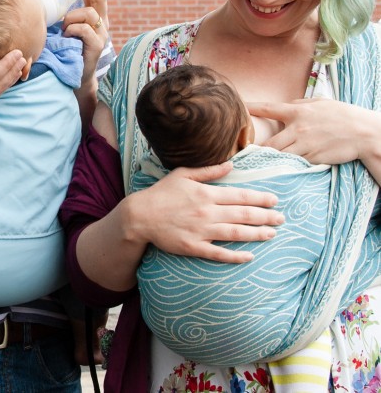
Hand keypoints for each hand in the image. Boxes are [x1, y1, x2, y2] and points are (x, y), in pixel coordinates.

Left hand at [61, 0, 108, 85]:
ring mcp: (102, 34)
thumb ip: (66, 14)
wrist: (78, 75)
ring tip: (64, 30)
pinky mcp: (98, 46)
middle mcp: (103, 23)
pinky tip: (66, 37)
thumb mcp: (68, 27)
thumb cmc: (69, 50)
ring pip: (89, 13)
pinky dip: (72, 30)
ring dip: (71, 18)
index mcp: (97, 15)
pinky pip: (85, 29)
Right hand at [126, 162, 283, 263]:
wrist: (141, 215)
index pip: (240, 196)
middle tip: (282, 219)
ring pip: (235, 233)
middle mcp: (208, 212)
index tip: (275, 199)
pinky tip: (250, 256)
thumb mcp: (183, 174)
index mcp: (206, 193)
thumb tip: (231, 165)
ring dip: (257, 234)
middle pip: (243, 215)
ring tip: (272, 234)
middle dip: (265, 216)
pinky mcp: (194, 247)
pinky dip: (235, 256)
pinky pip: (218, 254)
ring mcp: (201, 231)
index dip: (260, 198)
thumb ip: (209, 170)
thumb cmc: (162, 193)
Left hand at [248, 98, 369, 164]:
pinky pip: (293, 164)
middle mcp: (298, 129)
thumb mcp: (319, 103)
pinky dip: (285, 166)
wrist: (363, 132)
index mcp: (298, 111)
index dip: (251, 108)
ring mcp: (305, 145)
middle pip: (268, 143)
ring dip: (268, 161)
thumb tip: (286, 104)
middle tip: (243, 154)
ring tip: (255, 165)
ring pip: (278, 156)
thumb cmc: (341, 115)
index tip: (239, 108)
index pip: (269, 109)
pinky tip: (277, 170)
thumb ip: (299, 104)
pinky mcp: (312, 159)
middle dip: (255, 150)